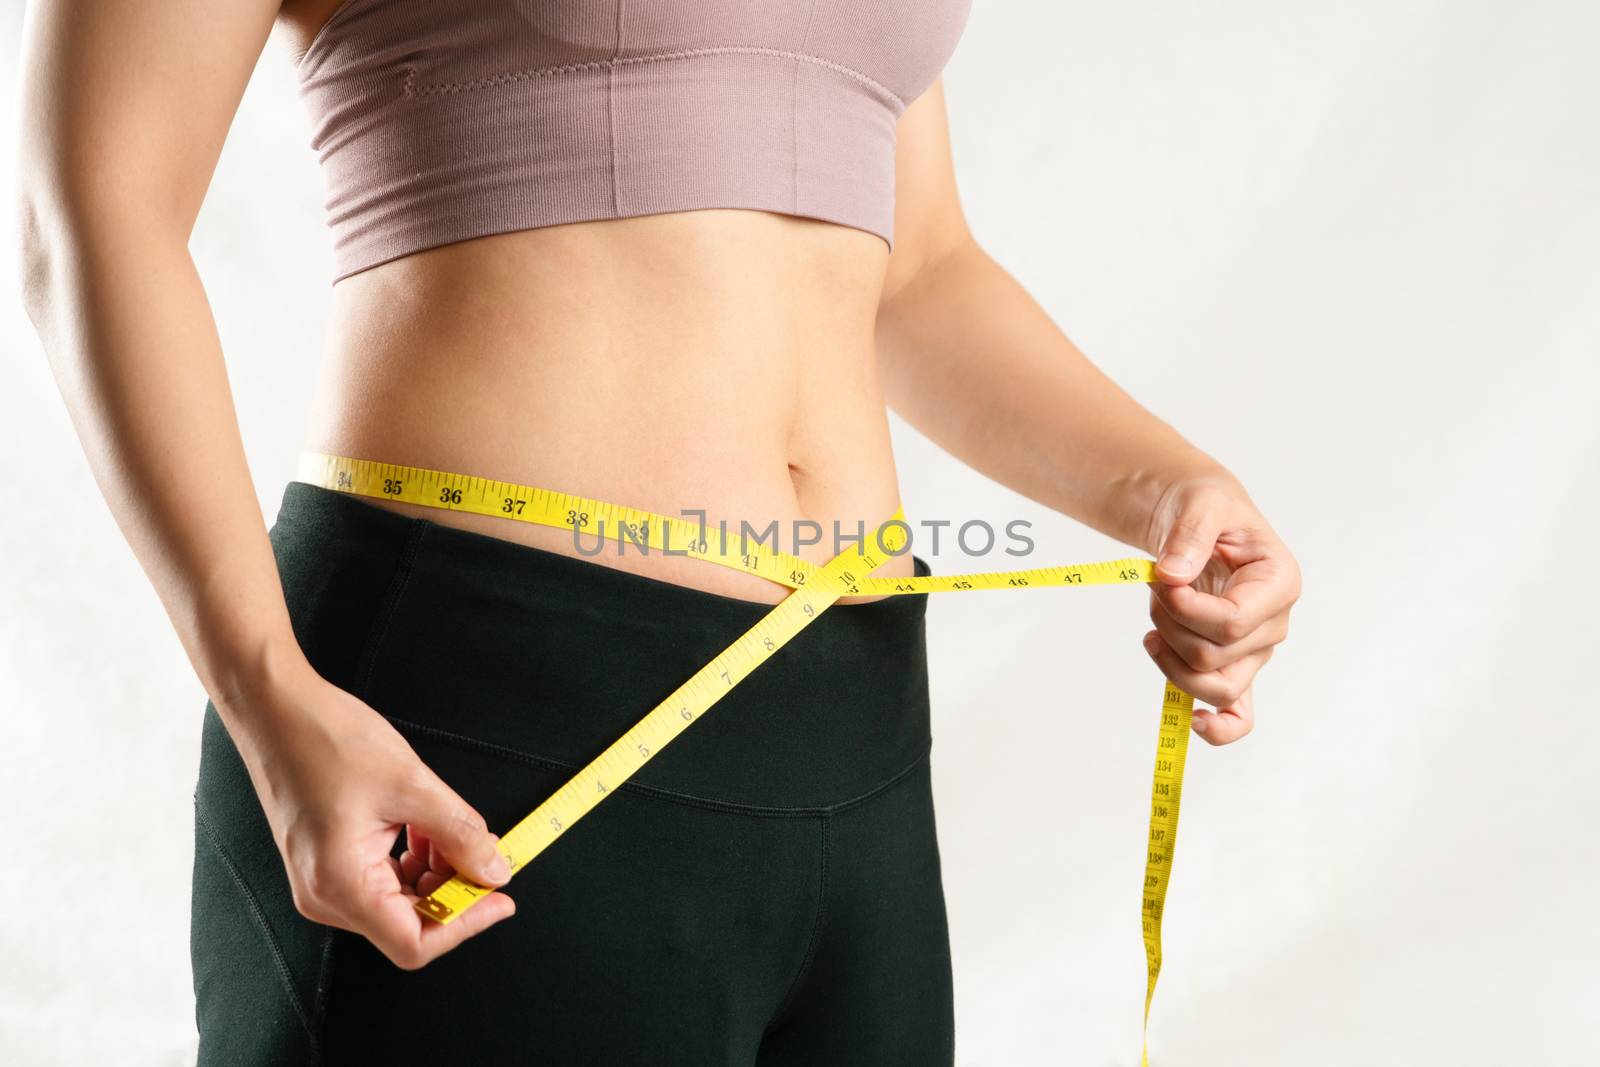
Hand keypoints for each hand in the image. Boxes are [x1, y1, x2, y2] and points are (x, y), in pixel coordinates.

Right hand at [221, 656, 515, 968]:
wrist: (276, 710)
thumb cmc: (326, 739)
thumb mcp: (411, 785)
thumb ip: (461, 834)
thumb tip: (494, 870)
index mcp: (340, 885)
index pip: (414, 943)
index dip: (465, 924)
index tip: (499, 898)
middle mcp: (325, 896)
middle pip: (409, 922)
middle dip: (454, 888)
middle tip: (484, 850)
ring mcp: (322, 881)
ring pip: (399, 899)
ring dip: (436, 870)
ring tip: (450, 826)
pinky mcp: (327, 863)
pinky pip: (382, 878)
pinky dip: (414, 858)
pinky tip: (426, 825)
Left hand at [1139, 470, 1300, 745]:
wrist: (1196, 520)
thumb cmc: (1205, 508)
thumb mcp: (1199, 503)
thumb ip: (1190, 534)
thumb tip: (1172, 576)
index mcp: (1279, 582)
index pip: (1232, 622)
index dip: (1185, 610)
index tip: (1161, 579)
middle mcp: (1273, 624)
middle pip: (1215, 658)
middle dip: (1169, 625)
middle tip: (1156, 587)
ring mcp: (1254, 652)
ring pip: (1215, 688)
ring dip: (1170, 658)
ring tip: (1155, 621)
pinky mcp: (1234, 667)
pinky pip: (1239, 716)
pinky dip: (1219, 728)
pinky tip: (1194, 722)